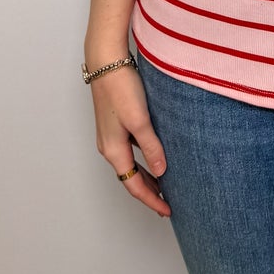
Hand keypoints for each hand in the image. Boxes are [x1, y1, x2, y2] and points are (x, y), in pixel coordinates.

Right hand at [90, 57, 170, 217]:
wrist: (105, 62)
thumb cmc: (121, 88)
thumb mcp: (140, 120)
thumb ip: (151, 147)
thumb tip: (160, 172)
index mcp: (113, 150)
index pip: (133, 185)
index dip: (151, 200)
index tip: (167, 211)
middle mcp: (109, 147)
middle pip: (130, 178)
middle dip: (148, 192)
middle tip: (168, 204)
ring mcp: (110, 135)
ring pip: (129, 165)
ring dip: (146, 177)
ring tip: (165, 185)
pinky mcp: (114, 124)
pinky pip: (129, 151)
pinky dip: (142, 160)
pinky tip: (155, 156)